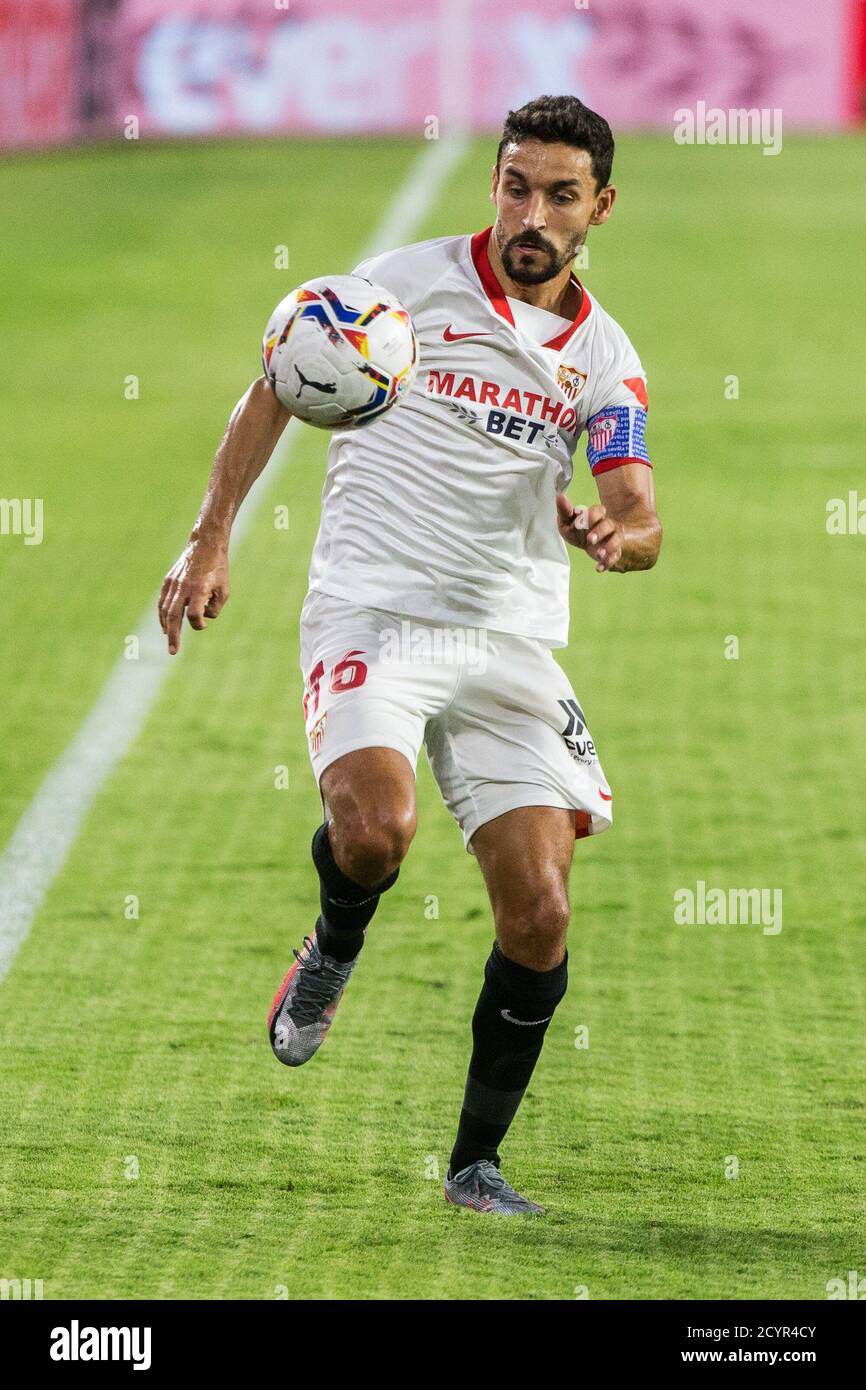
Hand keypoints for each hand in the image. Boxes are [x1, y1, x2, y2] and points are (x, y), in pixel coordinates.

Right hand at [158, 538, 229, 654]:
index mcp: (199, 589)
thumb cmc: (218, 569)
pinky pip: (163, 602)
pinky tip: (165, 626)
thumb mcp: (224, 590)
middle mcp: (183, 587)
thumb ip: (215, 608)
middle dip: (174, 636)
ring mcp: (173, 583)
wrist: (205, 544)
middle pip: (174, 616)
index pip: (194, 614)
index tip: (204, 624)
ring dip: (167, 627)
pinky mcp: (168, 581)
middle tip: (173, 652)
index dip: (199, 624)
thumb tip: (202, 619)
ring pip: (166, 610)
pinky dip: (163, 615)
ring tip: (171, 641)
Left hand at [556, 494, 623, 571]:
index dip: (591, 516)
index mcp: (596, 515)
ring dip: (608, 547)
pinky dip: (607, 563)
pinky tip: (599, 568)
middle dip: (600, 532)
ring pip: (616, 540)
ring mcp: (611, 539)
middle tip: (590, 539)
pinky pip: (615, 557)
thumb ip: (565, 511)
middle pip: (608, 524)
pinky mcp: (613, 552)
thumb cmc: (578, 530)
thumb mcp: (568, 521)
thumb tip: (560, 496)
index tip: (579, 523)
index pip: (598, 511)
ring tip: (598, 554)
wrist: (588, 545)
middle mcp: (606, 525)